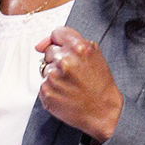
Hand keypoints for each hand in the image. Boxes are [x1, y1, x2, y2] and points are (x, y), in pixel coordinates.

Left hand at [35, 26, 122, 143]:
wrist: (103, 112)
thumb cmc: (100, 85)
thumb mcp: (94, 55)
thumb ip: (71, 41)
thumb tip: (41, 44)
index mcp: (78, 48)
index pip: (57, 33)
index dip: (59, 41)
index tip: (63, 49)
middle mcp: (65, 60)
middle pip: (49, 51)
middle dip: (58, 59)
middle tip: (72, 72)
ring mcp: (53, 76)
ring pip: (45, 68)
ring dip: (55, 75)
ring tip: (70, 84)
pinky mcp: (46, 91)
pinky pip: (43, 83)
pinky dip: (52, 88)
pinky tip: (65, 93)